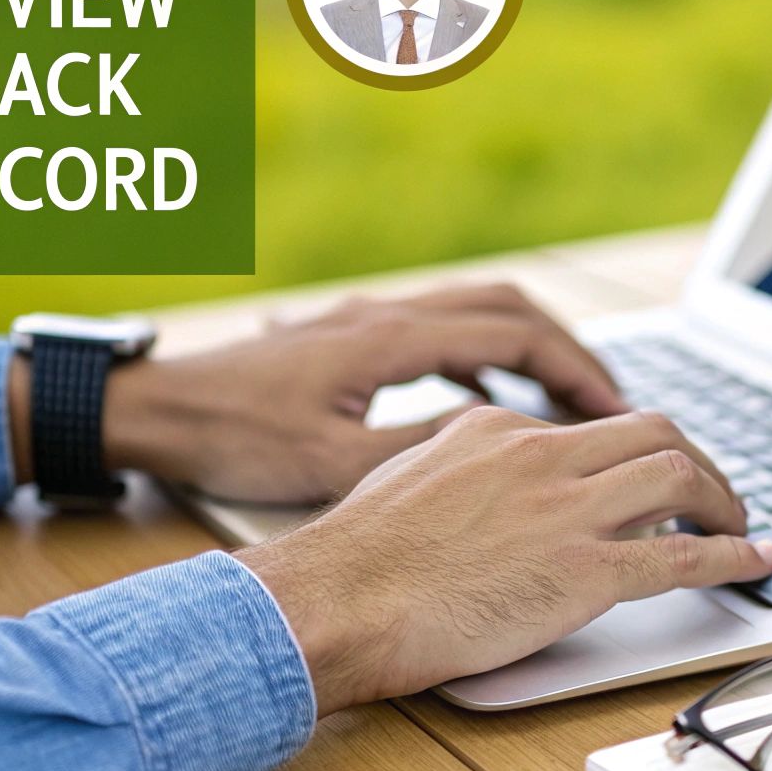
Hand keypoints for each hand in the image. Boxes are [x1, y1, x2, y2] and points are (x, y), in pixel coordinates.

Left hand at [8, 284, 629, 502]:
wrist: (156, 408)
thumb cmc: (236, 436)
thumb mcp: (335, 463)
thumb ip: (421, 447)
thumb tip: (501, 440)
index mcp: (393, 339)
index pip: (515, 335)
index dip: (576, 369)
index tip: (615, 408)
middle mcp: (387, 313)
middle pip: (509, 306)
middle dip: (570, 350)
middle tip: (609, 401)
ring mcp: (368, 317)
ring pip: (478, 309)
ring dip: (531, 345)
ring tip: (566, 399)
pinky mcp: (351, 333)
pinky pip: (443, 325)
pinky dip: (487, 351)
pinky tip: (491, 394)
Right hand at [234, 406, 771, 714]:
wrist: (336, 603)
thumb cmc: (355, 558)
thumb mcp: (408, 475)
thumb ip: (458, 465)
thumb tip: (482, 480)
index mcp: (497, 429)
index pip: (588, 429)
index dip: (631, 455)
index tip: (646, 479)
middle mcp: (541, 456)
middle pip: (653, 432)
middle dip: (697, 461)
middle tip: (713, 493)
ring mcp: (566, 512)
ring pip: (679, 477)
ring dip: (723, 500)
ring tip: (739, 525)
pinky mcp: (583, 573)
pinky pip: (680, 557)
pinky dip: (730, 557)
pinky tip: (754, 562)